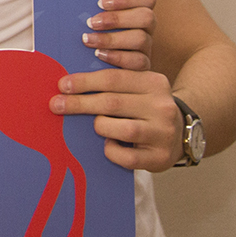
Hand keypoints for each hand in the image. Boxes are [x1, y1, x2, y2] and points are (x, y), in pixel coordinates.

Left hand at [50, 68, 182, 171]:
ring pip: (121, 129)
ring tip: (98, 126)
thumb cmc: (144, 109)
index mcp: (154, 83)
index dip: (84, 81)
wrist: (179, 135)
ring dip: (101, 126)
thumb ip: (111, 82)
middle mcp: (162, 106)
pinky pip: (126, 157)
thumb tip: (68, 84)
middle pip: (112, 102)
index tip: (62, 85)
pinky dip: (112, 151)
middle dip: (79, 103)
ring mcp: (164, 133)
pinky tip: (110, 144)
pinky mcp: (160, 157)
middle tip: (56, 105)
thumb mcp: (136, 88)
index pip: (113, 78)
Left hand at [82, 0, 155, 69]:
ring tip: (88, 39)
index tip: (101, 3)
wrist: (93, 66)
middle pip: (146, 17)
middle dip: (116, 18)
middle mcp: (146, 29)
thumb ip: (93, 8)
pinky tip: (99, 54)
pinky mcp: (142, 66)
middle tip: (91, 22)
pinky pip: (138, 61)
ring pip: (141, 39)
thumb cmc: (93, 32)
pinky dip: (116, 57)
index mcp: (138, 11)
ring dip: (111, 38)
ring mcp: (146, 48)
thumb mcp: (95, 18)